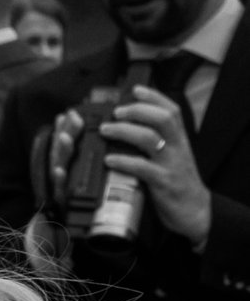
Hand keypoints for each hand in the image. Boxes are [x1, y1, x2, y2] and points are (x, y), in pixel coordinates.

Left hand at [101, 88, 211, 246]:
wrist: (194, 211)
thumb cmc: (176, 183)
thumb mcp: (171, 158)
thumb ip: (157, 143)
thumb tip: (130, 128)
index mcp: (179, 140)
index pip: (171, 110)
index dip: (154, 97)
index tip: (135, 89)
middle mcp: (177, 148)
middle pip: (162, 118)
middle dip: (137, 110)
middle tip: (115, 112)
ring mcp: (171, 164)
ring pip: (150, 138)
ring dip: (124, 131)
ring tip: (105, 130)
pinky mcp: (164, 182)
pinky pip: (143, 168)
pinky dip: (124, 161)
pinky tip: (109, 159)